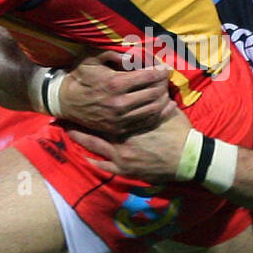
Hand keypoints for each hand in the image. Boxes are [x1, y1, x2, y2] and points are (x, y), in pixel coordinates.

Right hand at [61, 50, 175, 137]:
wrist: (65, 102)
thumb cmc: (80, 76)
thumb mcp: (92, 58)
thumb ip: (114, 53)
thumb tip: (135, 53)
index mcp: (115, 84)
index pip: (148, 77)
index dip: (160, 71)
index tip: (165, 67)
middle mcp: (119, 103)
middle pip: (154, 93)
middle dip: (163, 84)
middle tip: (166, 78)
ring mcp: (120, 119)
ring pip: (153, 109)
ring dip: (163, 99)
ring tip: (164, 90)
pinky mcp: (119, 129)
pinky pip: (145, 122)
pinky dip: (158, 114)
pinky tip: (163, 106)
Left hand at [70, 106, 191, 181]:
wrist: (187, 157)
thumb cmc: (178, 132)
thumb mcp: (168, 110)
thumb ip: (157, 98)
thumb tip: (156, 82)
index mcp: (130, 123)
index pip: (108, 112)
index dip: (94, 106)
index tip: (82, 98)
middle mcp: (122, 139)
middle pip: (95, 129)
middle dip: (80, 122)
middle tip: (64, 116)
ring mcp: (122, 156)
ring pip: (95, 146)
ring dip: (81, 138)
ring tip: (68, 131)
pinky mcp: (127, 170)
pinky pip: (106, 167)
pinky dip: (95, 163)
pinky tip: (86, 158)